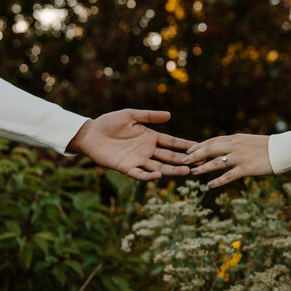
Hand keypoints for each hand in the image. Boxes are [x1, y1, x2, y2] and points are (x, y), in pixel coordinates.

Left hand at [67, 108, 195, 180]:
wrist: (90, 133)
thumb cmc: (109, 122)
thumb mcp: (130, 115)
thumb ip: (149, 116)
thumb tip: (170, 115)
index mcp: (150, 137)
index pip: (171, 142)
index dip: (185, 145)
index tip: (200, 147)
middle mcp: (147, 150)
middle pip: (169, 156)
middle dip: (184, 160)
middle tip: (200, 163)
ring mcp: (138, 160)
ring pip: (159, 167)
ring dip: (171, 170)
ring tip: (186, 171)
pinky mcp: (126, 167)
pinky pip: (139, 174)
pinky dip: (148, 176)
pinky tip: (158, 174)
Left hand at [185, 134, 271, 187]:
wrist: (283, 149)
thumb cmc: (268, 147)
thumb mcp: (249, 141)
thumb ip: (237, 144)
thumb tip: (226, 149)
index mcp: (235, 138)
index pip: (213, 141)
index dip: (199, 145)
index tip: (188, 149)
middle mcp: (235, 146)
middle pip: (210, 149)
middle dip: (195, 155)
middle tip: (183, 160)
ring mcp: (240, 157)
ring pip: (216, 162)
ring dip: (203, 167)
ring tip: (192, 172)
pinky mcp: (246, 168)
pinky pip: (228, 175)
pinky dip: (218, 181)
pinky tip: (209, 185)